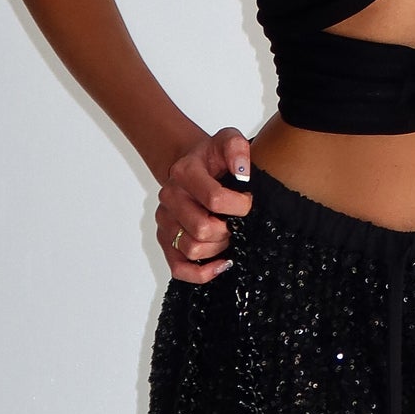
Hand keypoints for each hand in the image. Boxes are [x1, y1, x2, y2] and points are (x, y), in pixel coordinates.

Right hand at [156, 127, 251, 281]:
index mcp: (184, 172)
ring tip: (230, 236)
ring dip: (219, 248)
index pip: (214, 198)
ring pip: (192, 249)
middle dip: (229, 230)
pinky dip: (202, 273)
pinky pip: (179, 269)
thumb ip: (237, 148)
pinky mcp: (166, 241)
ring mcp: (165, 221)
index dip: (240, 206)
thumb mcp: (228, 141)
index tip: (249, 202)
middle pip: (203, 229)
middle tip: (239, 222)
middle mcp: (170, 197)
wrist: (192, 165)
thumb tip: (242, 172)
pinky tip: (222, 264)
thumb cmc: (213, 158)